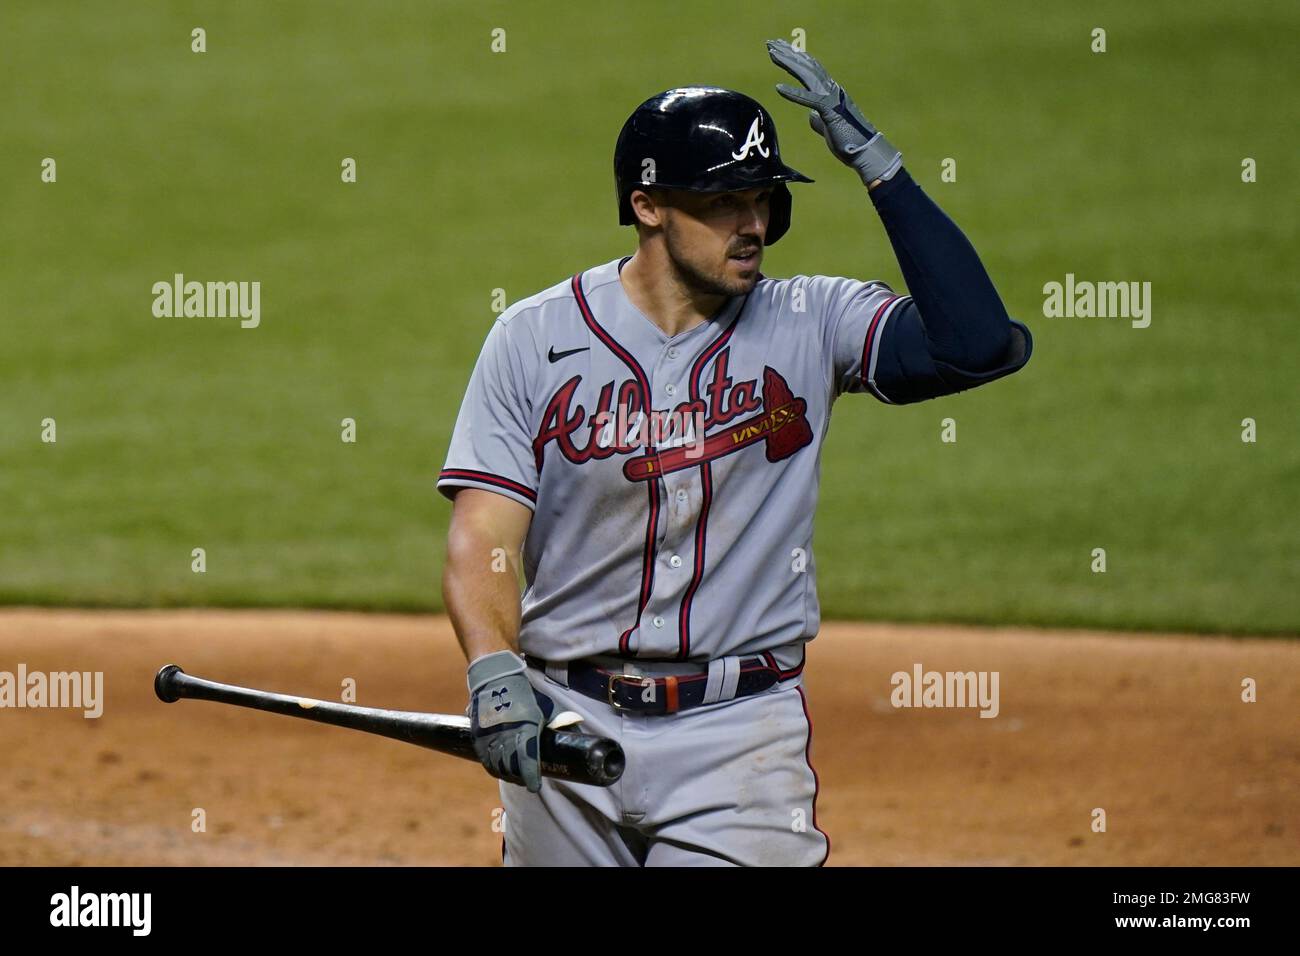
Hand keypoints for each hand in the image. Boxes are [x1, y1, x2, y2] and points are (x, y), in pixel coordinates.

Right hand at [467, 650, 554, 792]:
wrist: (496, 679)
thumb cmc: (524, 694)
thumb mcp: (544, 706)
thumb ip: (557, 720)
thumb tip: (575, 726)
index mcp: (526, 729)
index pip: (528, 761)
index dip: (531, 777)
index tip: (534, 786)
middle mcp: (507, 736)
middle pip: (512, 767)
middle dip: (520, 778)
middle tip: (526, 780)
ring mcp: (490, 737)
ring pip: (498, 766)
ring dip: (507, 775)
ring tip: (515, 777)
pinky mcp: (479, 737)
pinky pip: (485, 760)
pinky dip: (493, 768)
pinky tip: (500, 770)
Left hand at [765, 38, 901, 185]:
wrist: (863, 151)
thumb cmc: (847, 140)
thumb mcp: (828, 126)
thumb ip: (818, 117)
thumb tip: (811, 116)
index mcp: (830, 92)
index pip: (810, 69)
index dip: (794, 56)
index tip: (779, 47)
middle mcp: (832, 89)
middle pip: (807, 65)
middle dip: (788, 53)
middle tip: (770, 43)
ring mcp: (832, 99)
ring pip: (808, 75)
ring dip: (789, 63)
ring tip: (772, 54)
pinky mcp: (830, 112)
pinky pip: (810, 100)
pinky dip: (794, 93)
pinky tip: (778, 88)